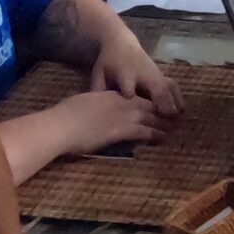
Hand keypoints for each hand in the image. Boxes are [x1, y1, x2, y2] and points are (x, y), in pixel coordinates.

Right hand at [52, 87, 178, 155]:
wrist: (61, 125)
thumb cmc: (64, 117)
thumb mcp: (81, 106)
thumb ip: (91, 108)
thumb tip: (92, 114)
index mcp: (107, 95)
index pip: (132, 97)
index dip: (145, 102)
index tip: (153, 106)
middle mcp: (118, 102)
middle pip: (145, 105)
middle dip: (159, 110)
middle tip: (171, 117)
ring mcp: (121, 115)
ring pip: (149, 117)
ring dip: (162, 123)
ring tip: (172, 128)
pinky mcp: (121, 130)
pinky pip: (145, 131)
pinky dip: (155, 134)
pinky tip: (163, 138)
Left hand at [92, 38, 183, 112]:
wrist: (121, 43)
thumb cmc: (109, 62)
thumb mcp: (99, 74)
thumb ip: (98, 91)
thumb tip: (95, 112)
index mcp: (124, 73)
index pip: (127, 82)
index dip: (129, 88)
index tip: (130, 96)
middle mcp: (142, 72)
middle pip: (154, 85)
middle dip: (161, 100)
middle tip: (166, 117)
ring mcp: (154, 72)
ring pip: (166, 87)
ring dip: (173, 102)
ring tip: (176, 119)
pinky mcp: (161, 74)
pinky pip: (172, 85)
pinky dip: (178, 97)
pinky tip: (181, 111)